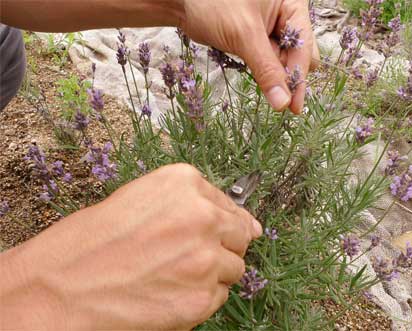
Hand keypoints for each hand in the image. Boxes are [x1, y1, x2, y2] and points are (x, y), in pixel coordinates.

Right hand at [0, 164, 261, 330]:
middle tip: (189, 257)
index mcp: (185, 183)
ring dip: (212, 273)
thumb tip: (250, 224)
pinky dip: (202, 296)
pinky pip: (220, 296)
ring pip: (234, 268)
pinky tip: (171, 292)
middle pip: (240, 236)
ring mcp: (205, 258)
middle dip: (222, 247)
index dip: (224, 224)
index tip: (217, 234)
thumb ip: (194, 205)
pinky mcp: (202, 297)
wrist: (64, 285)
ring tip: (174, 275)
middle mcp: (203, 216)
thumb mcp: (142, 199)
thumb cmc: (95, 240)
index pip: (232, 206)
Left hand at [181, 0, 317, 113]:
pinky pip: (269, 59)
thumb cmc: (214, 4)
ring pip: (283, 60)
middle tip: (278, 96)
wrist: (183, 1)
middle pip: (299, 54)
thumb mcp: (244, 36)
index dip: (299, 77)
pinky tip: (260, 81)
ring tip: (265, 87)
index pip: (303, 46)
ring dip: (276, 76)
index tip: (294, 107)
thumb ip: (266, 70)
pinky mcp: (258, 37)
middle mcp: (286, 13)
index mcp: (291, 3)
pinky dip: (265, 72)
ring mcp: (272, 26)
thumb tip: (283, 103)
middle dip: (289, 75)